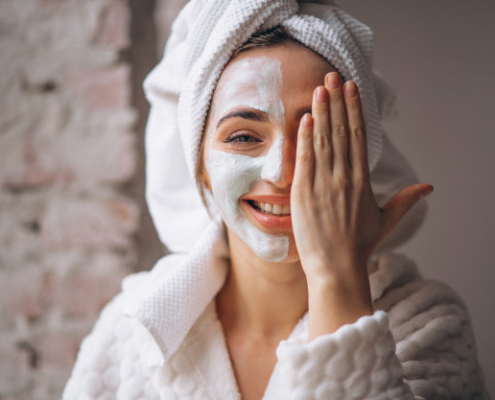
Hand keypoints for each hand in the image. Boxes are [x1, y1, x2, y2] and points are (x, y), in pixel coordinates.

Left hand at [290, 72, 432, 335]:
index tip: (351, 89)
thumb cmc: (360, 246)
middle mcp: (343, 177)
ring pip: (322, 141)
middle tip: (332, 77)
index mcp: (362, 180)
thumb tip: (428, 186)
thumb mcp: (386, 220)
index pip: (358, 136)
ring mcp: (322, 184)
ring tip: (319, 89)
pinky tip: (305, 119)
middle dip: (336, 102)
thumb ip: (406, 199)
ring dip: (320, 112)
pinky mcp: (303, 193)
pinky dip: (304, 139)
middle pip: (340, 131)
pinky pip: (304, 160)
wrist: (336, 268)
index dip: (353, 110)